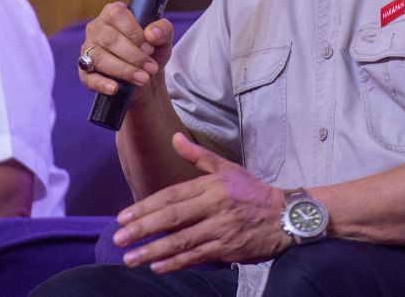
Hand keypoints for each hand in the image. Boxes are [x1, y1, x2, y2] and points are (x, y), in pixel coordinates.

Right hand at [78, 2, 173, 95]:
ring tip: (142, 78)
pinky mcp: (84, 71)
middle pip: (110, 38)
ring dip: (124, 70)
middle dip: (133, 55)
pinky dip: (103, 83)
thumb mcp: (163, 40)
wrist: (146, 77)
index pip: (118, 15)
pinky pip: (89, 77)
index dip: (135, 33)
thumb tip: (152, 33)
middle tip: (151, 67)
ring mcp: (88, 50)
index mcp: (114, 13)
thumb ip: (163, 30)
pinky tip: (115, 88)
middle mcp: (97, 29)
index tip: (150, 48)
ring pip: (100, 57)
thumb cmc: (151, 52)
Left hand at [112, 133, 293, 272]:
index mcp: (213, 185)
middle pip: (173, 218)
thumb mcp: (228, 169)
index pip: (172, 195)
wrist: (285, 216)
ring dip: (154, 251)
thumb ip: (198, 156)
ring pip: (182, 241)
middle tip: (119, 239)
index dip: (146, 207)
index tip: (124, 217)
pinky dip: (176, 262)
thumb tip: (174, 138)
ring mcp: (222, 229)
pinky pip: (198, 256)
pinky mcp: (228, 249)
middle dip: (143, 229)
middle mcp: (216, 206)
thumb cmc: (253, 192)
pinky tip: (157, 266)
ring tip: (130, 258)